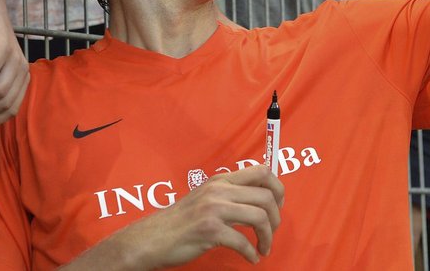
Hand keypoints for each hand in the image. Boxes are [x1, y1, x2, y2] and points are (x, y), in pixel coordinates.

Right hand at [126, 165, 283, 267]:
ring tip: (264, 247)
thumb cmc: (180, 222)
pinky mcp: (209, 230)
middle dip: (276, 217)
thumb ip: (228, 194)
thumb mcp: (205, 197)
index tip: (278, 206)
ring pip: (259, 217)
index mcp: (221, 180)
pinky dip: (251, 253)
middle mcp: (219, 190)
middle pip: (266, 195)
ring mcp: (214, 209)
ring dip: (268, 236)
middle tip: (272, 232)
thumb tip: (259, 198)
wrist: (151, 238)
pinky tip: (251, 258)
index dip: (277, 188)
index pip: (262, 171)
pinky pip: (242, 241)